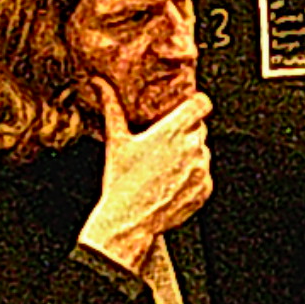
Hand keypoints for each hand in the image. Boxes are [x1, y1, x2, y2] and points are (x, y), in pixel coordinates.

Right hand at [81, 81, 211, 272]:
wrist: (130, 220)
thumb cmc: (121, 181)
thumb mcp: (116, 141)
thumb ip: (112, 107)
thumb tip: (99, 83)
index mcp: (173, 130)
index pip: (202, 103)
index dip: (196, 103)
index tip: (187, 106)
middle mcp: (192, 147)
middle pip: (200, 127)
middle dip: (186, 132)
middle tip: (164, 144)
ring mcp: (201, 169)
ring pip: (203, 151)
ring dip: (190, 155)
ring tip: (164, 167)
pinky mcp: (205, 188)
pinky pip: (204, 175)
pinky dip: (192, 176)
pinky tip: (170, 182)